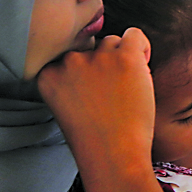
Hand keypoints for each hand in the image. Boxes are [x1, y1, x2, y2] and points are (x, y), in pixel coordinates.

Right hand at [37, 30, 165, 191]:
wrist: (114, 157)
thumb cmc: (94, 139)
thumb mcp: (66, 107)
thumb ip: (70, 80)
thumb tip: (93, 55)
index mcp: (48, 75)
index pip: (65, 55)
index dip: (82, 71)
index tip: (91, 90)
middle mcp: (69, 62)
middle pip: (88, 47)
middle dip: (100, 64)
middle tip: (110, 93)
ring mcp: (97, 58)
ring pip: (111, 42)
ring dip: (120, 58)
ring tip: (126, 88)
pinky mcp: (125, 58)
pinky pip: (134, 34)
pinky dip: (142, 47)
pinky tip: (142, 64)